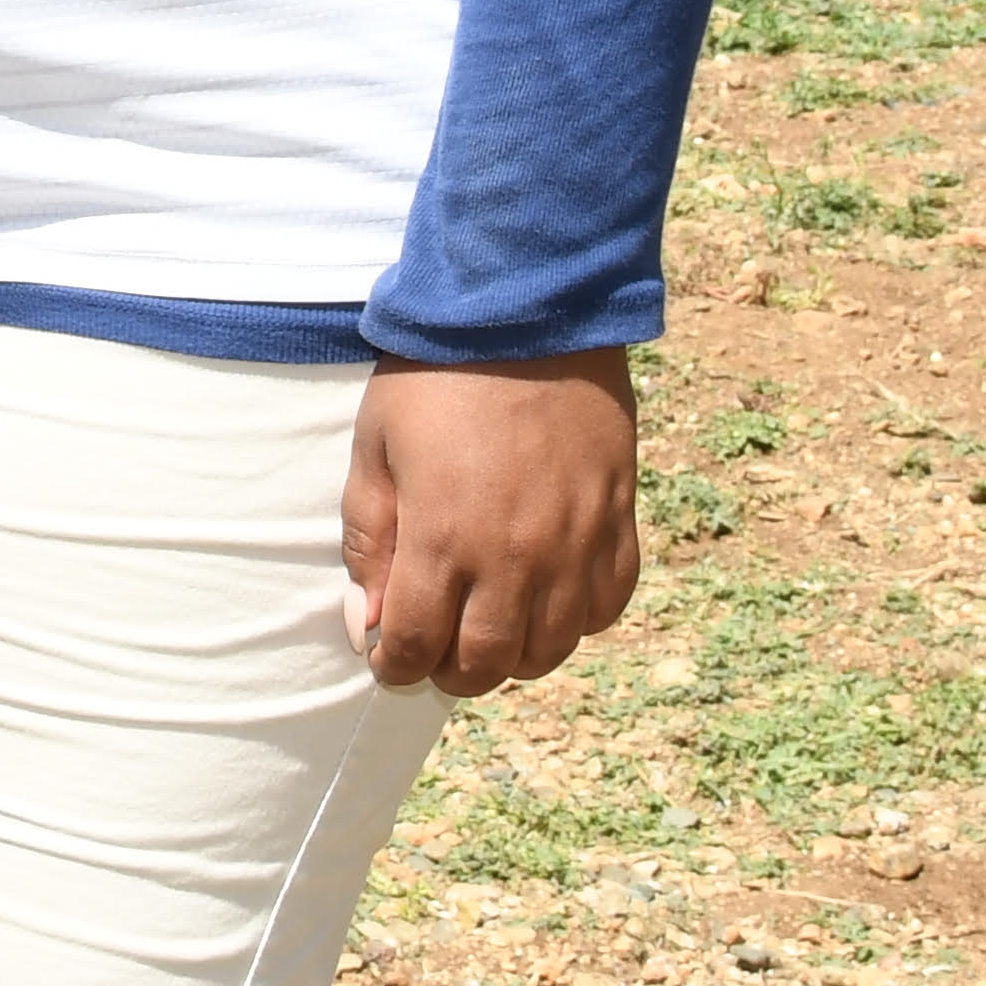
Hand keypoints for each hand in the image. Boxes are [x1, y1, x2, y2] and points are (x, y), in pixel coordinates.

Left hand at [340, 346, 638, 697]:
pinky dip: (576, 621)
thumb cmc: (435, 376)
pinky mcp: (618, 524)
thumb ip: (369, 540)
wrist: (527, 313)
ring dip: (514, 656)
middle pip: (488, 663)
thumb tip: (368, 620)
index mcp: (444, 538)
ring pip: (551, 649)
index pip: (417, 644)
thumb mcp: (375, 447)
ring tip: (488, 630)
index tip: (386, 658)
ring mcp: (575, 545)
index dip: (395, 665)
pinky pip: (606, 607)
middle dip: (451, 672)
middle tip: (434, 654)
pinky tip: (548, 599)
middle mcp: (515, 557)